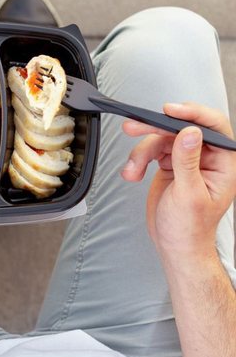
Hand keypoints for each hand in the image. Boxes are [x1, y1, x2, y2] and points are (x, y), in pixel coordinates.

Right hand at [121, 102, 235, 257]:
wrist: (175, 246)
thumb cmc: (190, 229)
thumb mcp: (189, 194)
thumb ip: (188, 161)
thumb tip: (189, 133)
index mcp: (224, 164)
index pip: (213, 128)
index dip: (193, 114)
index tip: (170, 111)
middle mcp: (207, 159)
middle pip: (181, 129)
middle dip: (156, 129)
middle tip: (135, 126)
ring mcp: (187, 161)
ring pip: (161, 139)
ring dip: (141, 153)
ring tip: (132, 170)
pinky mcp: (170, 165)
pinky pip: (151, 151)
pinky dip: (138, 160)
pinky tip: (133, 172)